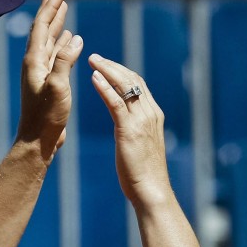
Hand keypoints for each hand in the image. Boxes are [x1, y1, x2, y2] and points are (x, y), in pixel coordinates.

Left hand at [17, 0, 82, 159]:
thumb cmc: (46, 116)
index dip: (49, 7)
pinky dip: (62, 43)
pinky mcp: (48, 82)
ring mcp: (41, 72)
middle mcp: (35, 63)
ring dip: (57, 24)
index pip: (42, 27)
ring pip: (49, 41)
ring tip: (63, 9)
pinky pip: (55, 55)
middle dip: (51, 9)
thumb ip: (64, 61)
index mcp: (34, 61)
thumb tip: (75, 38)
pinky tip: (69, 39)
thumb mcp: (58, 86)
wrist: (38, 140)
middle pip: (43, 29)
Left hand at [89, 54, 171, 207]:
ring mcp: (142, 120)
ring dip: (107, 70)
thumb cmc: (144, 174)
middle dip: (113, 65)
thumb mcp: (141, 146)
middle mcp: (150, 113)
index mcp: (154, 115)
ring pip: (125, 86)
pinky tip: (93, 78)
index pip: (139, 84)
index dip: (122, 71)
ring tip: (92, 60)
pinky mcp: (130, 130)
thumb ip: (136, 131)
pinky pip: (116, 103)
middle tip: (95, 56)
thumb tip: (127, 126)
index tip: (106, 64)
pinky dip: (105, 88)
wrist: (152, 190)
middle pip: (132, 79)